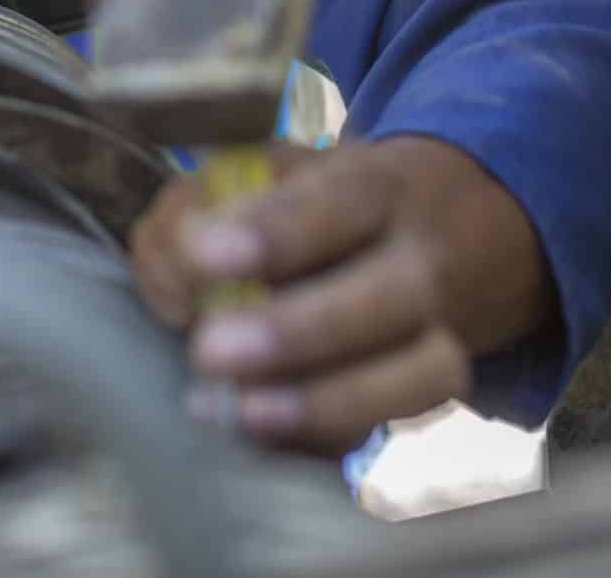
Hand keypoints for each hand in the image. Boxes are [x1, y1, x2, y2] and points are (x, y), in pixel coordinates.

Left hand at [129, 137, 556, 454]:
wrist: (436, 227)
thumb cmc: (318, 203)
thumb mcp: (262, 172)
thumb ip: (199, 206)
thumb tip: (172, 275)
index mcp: (375, 187)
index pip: (337, 203)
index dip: (274, 232)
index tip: (202, 254)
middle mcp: (420, 260)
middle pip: (390, 297)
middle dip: (297, 331)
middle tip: (209, 349)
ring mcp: (439, 333)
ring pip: (421, 375)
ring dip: (325, 401)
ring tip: (243, 411)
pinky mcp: (427, 393)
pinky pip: (393, 427)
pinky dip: (327, 438)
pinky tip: (261, 434)